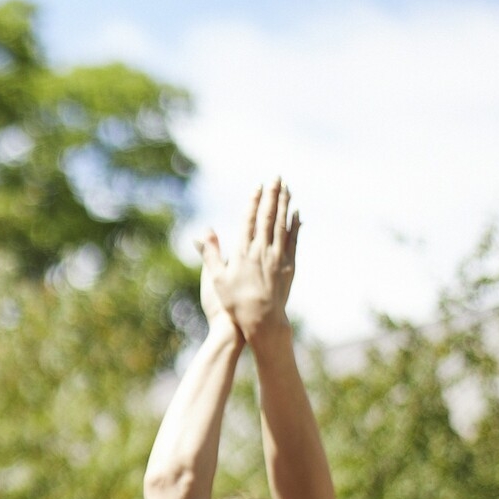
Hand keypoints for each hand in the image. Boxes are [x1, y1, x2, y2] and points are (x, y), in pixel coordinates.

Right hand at [199, 176, 299, 342]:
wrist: (262, 321)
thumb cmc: (234, 302)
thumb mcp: (216, 279)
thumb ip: (211, 253)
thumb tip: (202, 233)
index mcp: (243, 252)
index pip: (249, 220)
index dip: (254, 202)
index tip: (258, 186)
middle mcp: (262, 250)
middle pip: (269, 217)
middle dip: (273, 195)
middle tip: (277, 177)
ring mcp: (277, 257)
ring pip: (283, 225)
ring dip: (285, 205)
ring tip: (287, 188)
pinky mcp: (288, 266)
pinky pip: (293, 240)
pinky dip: (295, 225)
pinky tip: (296, 214)